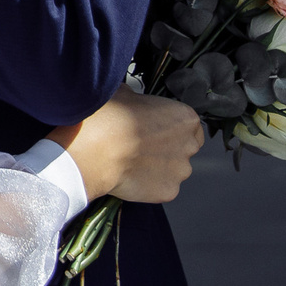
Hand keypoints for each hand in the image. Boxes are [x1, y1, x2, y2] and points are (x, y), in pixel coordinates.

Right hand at [49, 83, 203, 203]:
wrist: (95, 150)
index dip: (170, 128)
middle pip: (183, 149)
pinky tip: (128, 176)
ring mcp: (181, 171)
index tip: (153, 129)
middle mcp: (189, 145)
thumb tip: (128, 100)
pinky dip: (147, 185)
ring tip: (129, 163)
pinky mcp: (169, 192)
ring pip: (172, 170)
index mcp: (184, 117)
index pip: (189, 125)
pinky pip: (160, 188)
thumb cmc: (109, 119)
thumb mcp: (122, 93)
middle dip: (165, 149)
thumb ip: (136, 99)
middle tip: (138, 146)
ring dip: (157, 168)